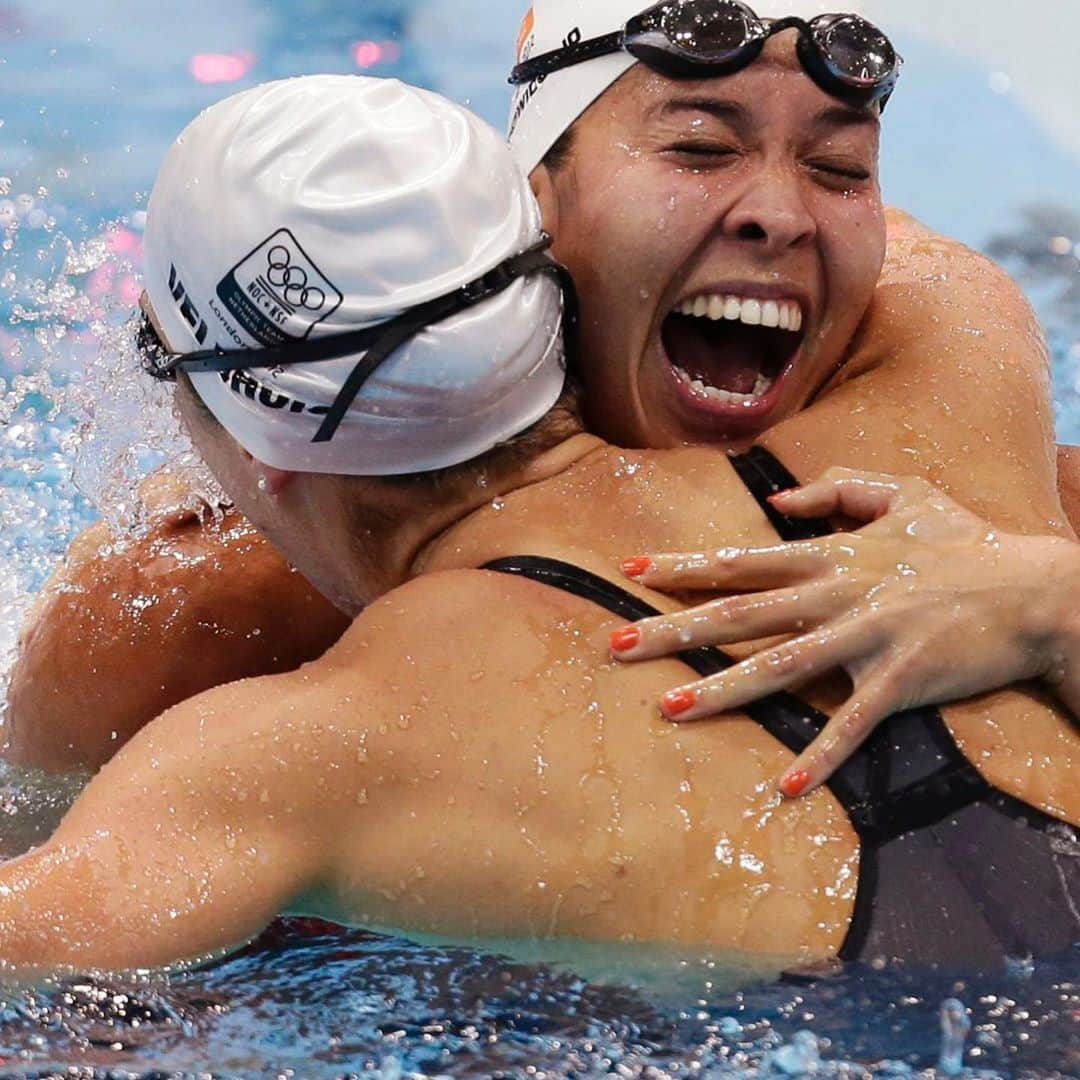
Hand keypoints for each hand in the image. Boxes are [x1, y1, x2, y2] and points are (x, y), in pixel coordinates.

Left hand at [610, 468, 1079, 796]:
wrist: (1038, 587)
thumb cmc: (966, 540)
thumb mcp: (903, 493)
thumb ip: (838, 489)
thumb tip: (779, 503)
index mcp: (832, 554)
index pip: (742, 560)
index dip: (684, 566)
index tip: (630, 572)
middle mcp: (837, 594)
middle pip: (741, 613)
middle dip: (674, 629)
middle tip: (616, 645)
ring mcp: (867, 637)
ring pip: (780, 665)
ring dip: (722, 688)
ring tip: (669, 708)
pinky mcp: (901, 679)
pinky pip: (854, 724)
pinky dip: (822, 754)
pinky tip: (787, 785)